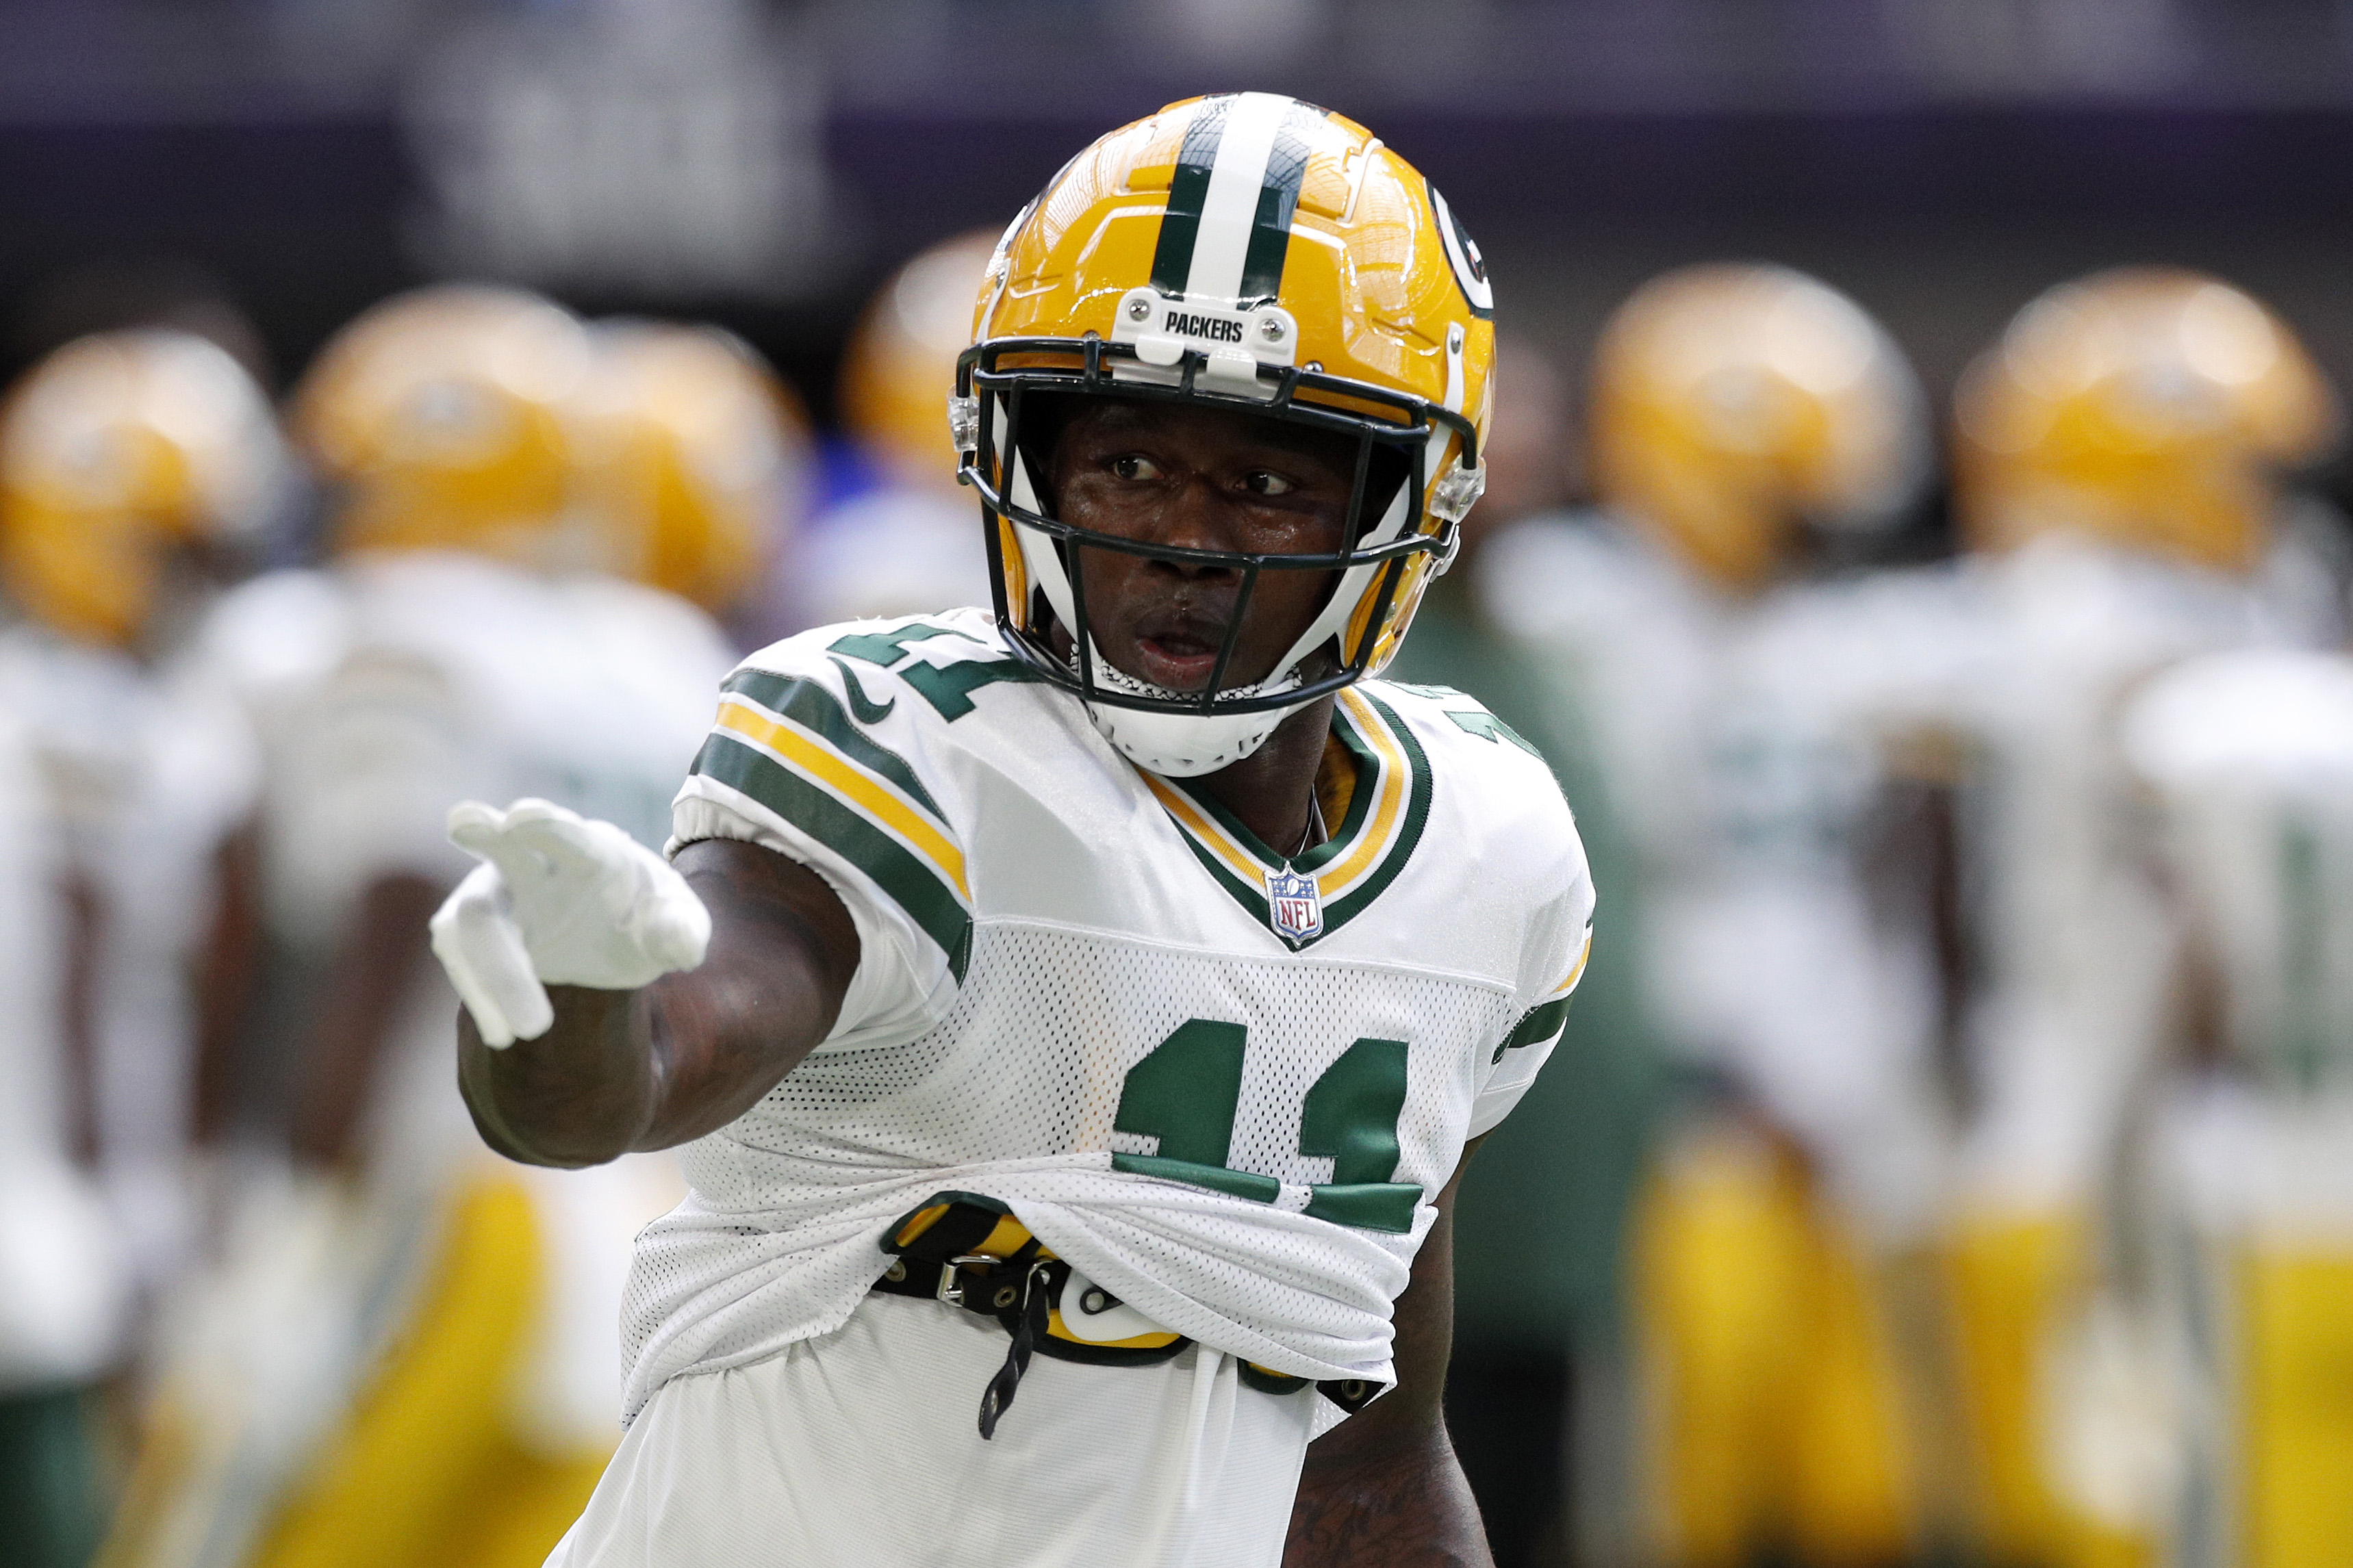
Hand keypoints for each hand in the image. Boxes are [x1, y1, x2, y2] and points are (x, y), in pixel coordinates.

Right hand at [429, 798, 710, 1047]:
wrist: (614, 937)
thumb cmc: (645, 917)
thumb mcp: (677, 924)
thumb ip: (683, 931)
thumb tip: (682, 947)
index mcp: (591, 851)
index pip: (568, 834)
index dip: (546, 826)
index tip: (520, 817)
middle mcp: (533, 862)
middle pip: (500, 850)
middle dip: (482, 837)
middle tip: (464, 822)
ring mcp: (496, 894)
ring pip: (472, 918)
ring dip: (495, 971)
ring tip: (533, 1029)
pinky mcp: (471, 931)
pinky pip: (460, 958)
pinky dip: (481, 998)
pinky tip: (503, 1035)